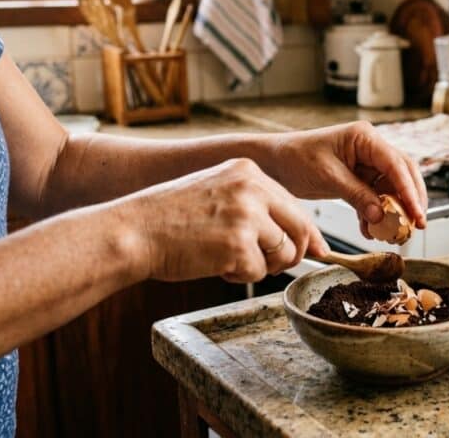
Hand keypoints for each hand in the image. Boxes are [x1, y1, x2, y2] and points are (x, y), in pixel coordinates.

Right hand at [118, 158, 328, 282]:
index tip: (314, 249)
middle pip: (299, 228)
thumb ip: (254, 205)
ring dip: (261, 265)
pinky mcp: (238, 245)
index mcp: (248, 171)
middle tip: (272, 264)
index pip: (293, 205)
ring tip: (228, 259)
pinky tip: (214, 265)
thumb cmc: (169, 218)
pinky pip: (258, 272)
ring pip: (283, 252)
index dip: (304, 232)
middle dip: (292, 252)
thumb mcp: (217, 192)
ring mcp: (247, 216)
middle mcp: (252, 188)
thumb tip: (299, 235)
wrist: (133, 231)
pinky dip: (239, 277)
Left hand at [265, 121, 427, 236]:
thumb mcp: (327, 176)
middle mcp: (370, 148)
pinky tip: (370, 231)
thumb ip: (356, 195)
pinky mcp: (358, 179)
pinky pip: (375, 197)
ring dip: (393, 211)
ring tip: (395, 233)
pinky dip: (375, 215)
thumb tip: (381, 215)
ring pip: (391, 188)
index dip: (409, 191)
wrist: (274, 163)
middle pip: (402, 174)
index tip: (416, 214)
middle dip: (411, 200)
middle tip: (417, 225)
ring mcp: (366, 163)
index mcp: (364, 137)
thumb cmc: (295, 157)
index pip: (395, 164)